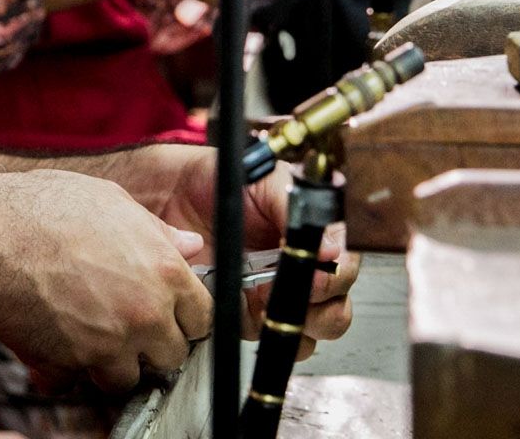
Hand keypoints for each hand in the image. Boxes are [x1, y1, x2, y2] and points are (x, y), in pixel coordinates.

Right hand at [0, 170, 212, 392]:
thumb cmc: (46, 208)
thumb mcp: (112, 202)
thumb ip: (157, 231)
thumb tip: (191, 245)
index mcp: (165, 271)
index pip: (205, 318)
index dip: (184, 316)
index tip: (168, 313)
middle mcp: (145, 314)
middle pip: (171, 356)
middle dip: (151, 346)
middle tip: (124, 324)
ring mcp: (109, 345)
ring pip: (127, 379)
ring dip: (108, 363)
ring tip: (83, 332)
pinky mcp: (70, 366)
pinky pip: (74, 384)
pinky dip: (62, 372)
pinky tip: (50, 342)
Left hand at [123, 147, 359, 360]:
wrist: (172, 193)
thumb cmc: (222, 179)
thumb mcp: (267, 179)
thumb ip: (297, 208)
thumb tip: (330, 247)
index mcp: (316, 231)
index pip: (348, 262)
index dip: (336, 273)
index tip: (314, 272)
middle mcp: (305, 266)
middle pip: (338, 304)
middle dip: (318, 305)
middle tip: (284, 289)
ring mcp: (280, 292)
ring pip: (312, 330)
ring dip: (293, 322)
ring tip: (263, 299)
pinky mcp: (252, 313)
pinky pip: (273, 339)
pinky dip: (264, 332)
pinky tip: (246, 309)